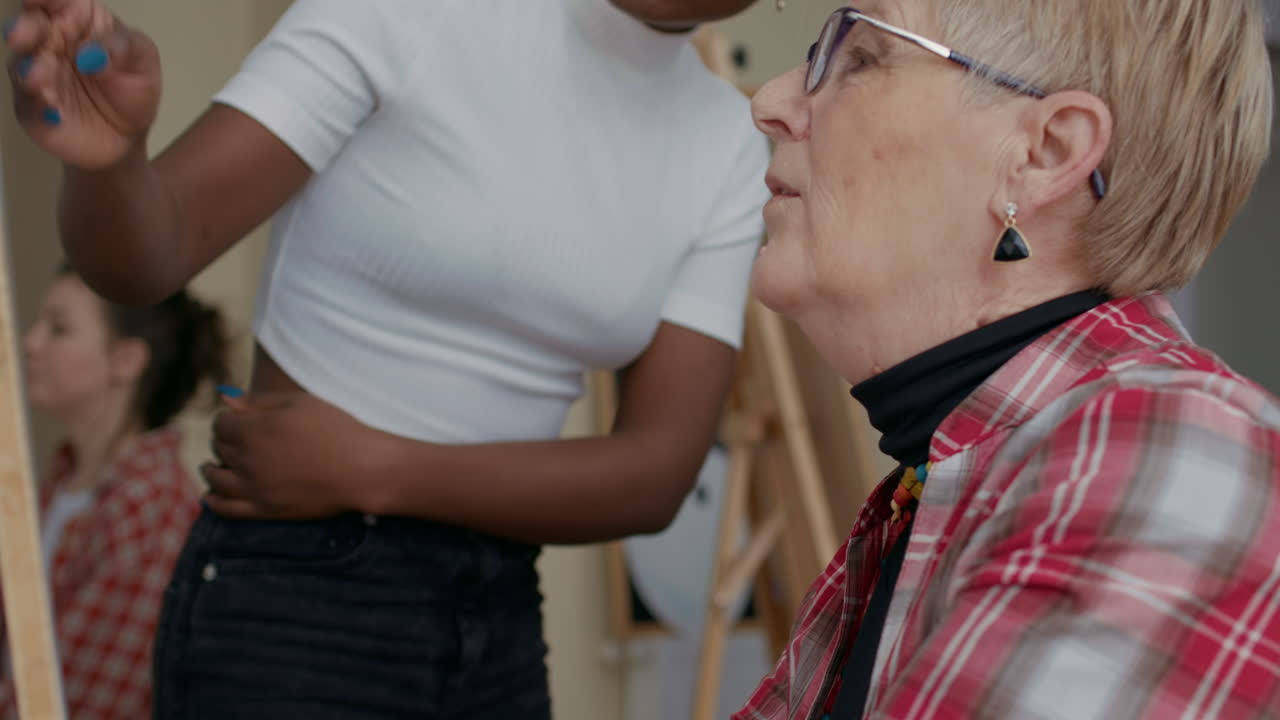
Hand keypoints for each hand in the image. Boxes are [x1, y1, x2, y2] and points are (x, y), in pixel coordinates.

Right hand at [5, 0, 161, 168]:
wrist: (128, 135)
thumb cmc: (132, 87)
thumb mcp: (143, 60)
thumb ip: (123, 48)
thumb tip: (93, 54)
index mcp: (79, 20)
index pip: (57, 0)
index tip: (36, 0)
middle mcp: (51, 41)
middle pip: (30, 27)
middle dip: (24, 30)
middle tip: (22, 38)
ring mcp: (37, 72)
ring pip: (22, 64)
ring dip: (30, 71)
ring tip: (42, 80)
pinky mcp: (32, 105)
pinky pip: (28, 101)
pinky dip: (38, 103)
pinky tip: (52, 108)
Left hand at [202, 390, 391, 520]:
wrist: (361, 469)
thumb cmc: (335, 429)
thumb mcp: (299, 403)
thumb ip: (258, 401)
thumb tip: (224, 399)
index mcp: (255, 430)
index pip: (220, 424)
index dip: (225, 419)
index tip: (235, 419)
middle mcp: (248, 460)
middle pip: (218, 448)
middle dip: (222, 440)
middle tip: (233, 438)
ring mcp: (255, 488)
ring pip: (216, 479)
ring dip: (210, 469)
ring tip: (212, 465)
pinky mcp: (265, 509)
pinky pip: (227, 509)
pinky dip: (214, 501)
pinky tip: (211, 495)